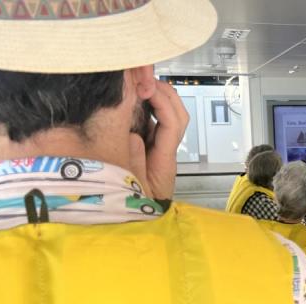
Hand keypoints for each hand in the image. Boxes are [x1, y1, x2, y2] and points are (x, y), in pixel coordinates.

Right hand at [129, 79, 188, 199]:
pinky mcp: (148, 149)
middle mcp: (166, 151)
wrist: (140, 225)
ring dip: (154, 97)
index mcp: (165, 159)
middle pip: (176, 113)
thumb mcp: (135, 188)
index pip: (173, 122)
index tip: (147, 88)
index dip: (162, 102)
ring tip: (137, 82)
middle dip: (163, 92)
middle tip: (143, 75)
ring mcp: (158, 149)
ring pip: (164, 116)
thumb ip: (135, 161)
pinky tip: (130, 99)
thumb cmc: (138, 210)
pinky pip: (149, 124)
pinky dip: (143, 108)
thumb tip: (134, 136)